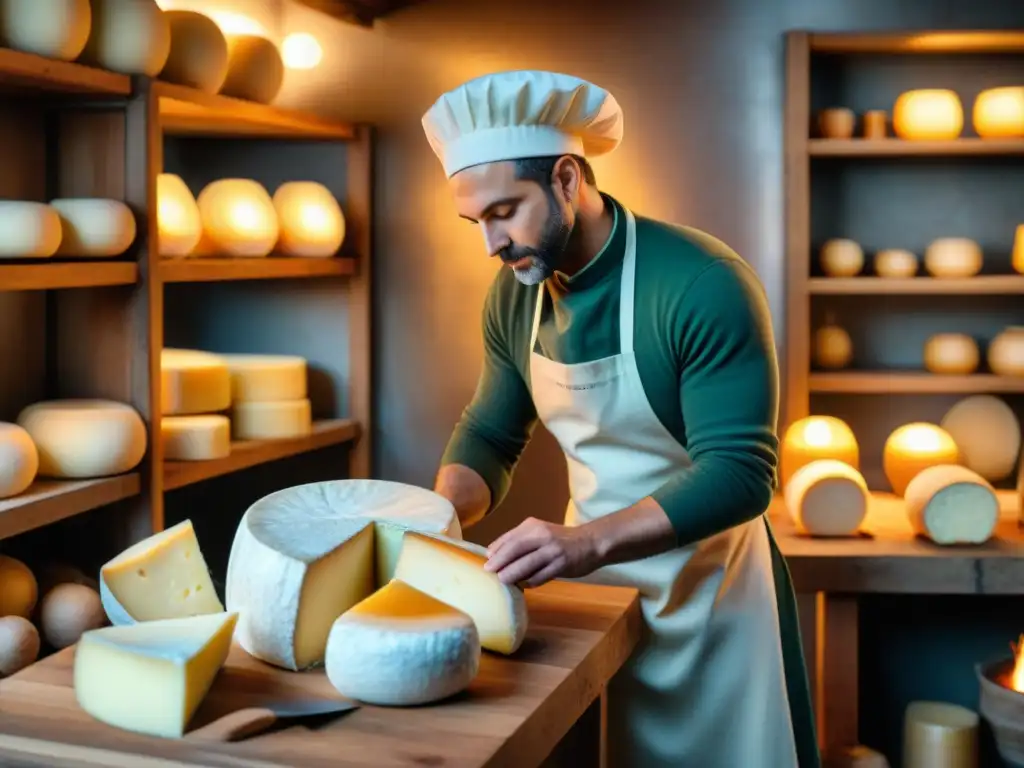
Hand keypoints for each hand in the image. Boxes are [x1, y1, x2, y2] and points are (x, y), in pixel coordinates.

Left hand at [483, 517, 602, 587]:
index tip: (485, 560)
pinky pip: (540, 576)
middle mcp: (543, 535)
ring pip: (527, 564)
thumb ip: (520, 541)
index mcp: (533, 526)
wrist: (590, 542)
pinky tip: (524, 585)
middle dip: (500, 560)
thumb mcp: (539, 533)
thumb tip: (493, 556)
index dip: (496, 549)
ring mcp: (553, 551)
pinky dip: (529, 582)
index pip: (509, 537)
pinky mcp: (562, 565)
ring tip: (502, 580)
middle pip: (515, 548)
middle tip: (488, 571)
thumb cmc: (559, 540)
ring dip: (512, 573)